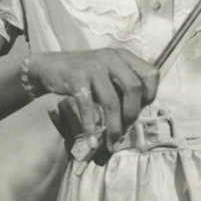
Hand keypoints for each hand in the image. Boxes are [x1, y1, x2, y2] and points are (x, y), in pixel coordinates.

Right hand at [30, 46, 158, 143]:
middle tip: (125, 130)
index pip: (151, 74)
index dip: (150, 95)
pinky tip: (92, 141)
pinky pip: (87, 106)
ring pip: (112, 101)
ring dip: (114, 127)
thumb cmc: (84, 76)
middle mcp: (111, 58)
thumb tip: (135, 118)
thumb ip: (123, 88)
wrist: (48, 67)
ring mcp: (93, 66)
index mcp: (124, 56)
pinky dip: (91, 127)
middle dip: (132, 114)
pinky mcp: (76, 77)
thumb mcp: (108, 74)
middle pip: (134, 88)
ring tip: (112, 143)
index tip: (140, 110)